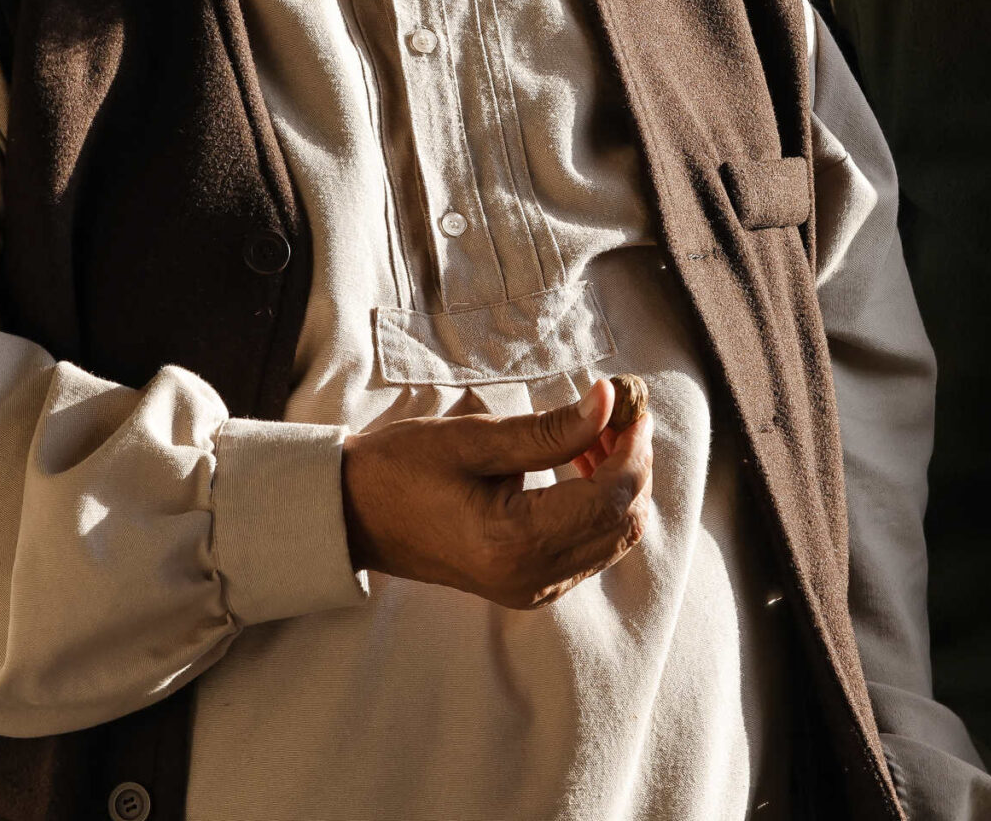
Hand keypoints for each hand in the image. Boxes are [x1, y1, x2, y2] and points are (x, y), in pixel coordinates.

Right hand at [340, 377, 652, 608]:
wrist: (356, 515)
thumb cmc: (404, 470)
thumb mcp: (476, 440)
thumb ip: (551, 429)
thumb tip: (611, 401)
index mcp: (516, 543)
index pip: (611, 500)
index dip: (634, 449)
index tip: (630, 405)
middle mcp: (532, 578)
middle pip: (623, 523)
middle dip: (632, 464)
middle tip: (616, 414)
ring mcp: (533, 589)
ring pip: (614, 537)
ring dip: (618, 484)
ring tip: (595, 434)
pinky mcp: (530, 585)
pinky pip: (590, 547)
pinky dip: (599, 505)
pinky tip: (580, 466)